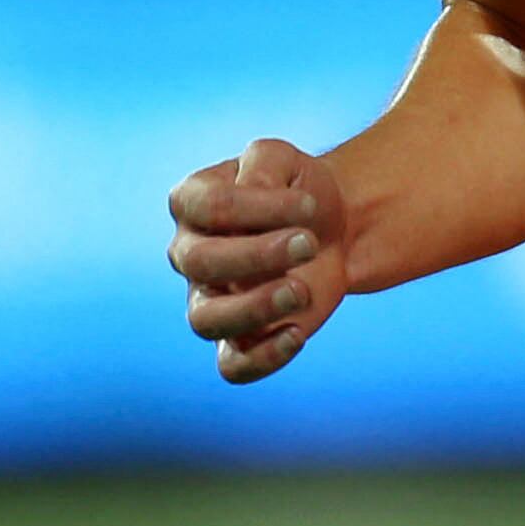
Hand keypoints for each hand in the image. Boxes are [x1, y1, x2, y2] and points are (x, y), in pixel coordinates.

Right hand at [167, 138, 350, 383]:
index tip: (309, 203)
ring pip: (205, 320)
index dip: (260, 207)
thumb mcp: (283, 160)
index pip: (209, 208)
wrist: (335, 230)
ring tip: (302, 291)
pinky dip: (262, 358)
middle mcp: (189, 254)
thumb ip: (262, 166)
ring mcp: (209, 300)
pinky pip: (231, 366)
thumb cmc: (299, 191)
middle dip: (259, 254)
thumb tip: (250, 194)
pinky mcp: (238, 339)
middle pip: (201, 262)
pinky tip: (297, 334)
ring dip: (255, 308)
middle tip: (309, 243)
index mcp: (191, 204)